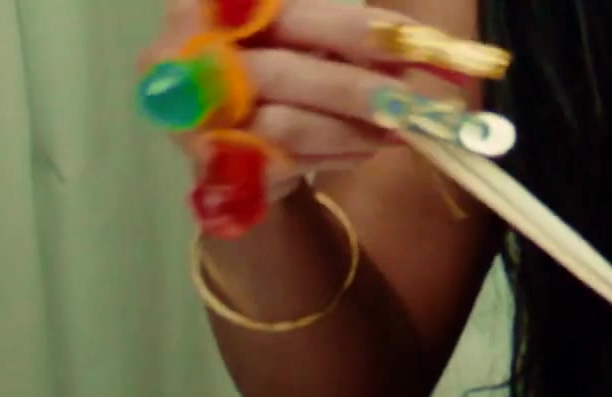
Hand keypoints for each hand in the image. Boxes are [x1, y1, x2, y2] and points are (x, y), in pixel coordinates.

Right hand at [141, 0, 429, 200]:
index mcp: (214, 5)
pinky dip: (334, 155)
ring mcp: (193, 114)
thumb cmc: (282, 78)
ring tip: (397, 133)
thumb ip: (355, 41)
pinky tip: (365, 150)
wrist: (236, 147)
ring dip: (351, 132)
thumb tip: (426, 52)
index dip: (356, 28)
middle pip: (285, 70)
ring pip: (286, 125)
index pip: (292, 10)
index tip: (416, 42)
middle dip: (359, 89)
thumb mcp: (312, 44)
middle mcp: (185, 53)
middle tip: (416, 104)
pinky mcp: (212, 163)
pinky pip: (284, 165)